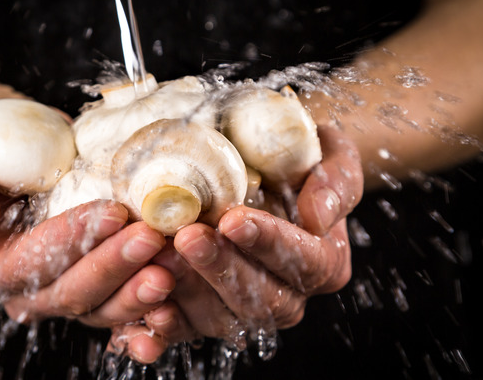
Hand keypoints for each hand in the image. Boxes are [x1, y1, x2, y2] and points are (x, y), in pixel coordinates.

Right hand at [0, 129, 181, 361]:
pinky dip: (152, 305)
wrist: (17, 156)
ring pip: (103, 307)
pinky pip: (124, 308)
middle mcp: (22, 293)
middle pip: (72, 292)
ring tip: (175, 263)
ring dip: (140, 290)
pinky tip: (181, 287)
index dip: (73, 239)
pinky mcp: (94, 290)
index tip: (112, 211)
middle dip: (115, 265)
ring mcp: (61, 295)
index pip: (32, 262)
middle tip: (153, 236)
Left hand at [149, 126, 361, 346]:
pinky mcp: (203, 315)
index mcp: (323, 261)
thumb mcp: (331, 153)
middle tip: (187, 236)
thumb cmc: (299, 155)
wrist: (260, 163)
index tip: (233, 219)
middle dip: (221, 268)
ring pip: (220, 318)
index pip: (304, 262)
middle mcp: (288, 295)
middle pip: (260, 299)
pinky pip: (185, 330)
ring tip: (159, 258)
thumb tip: (318, 216)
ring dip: (187, 292)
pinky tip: (147, 312)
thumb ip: (335, 181)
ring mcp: (244, 309)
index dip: (268, 243)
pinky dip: (165, 326)